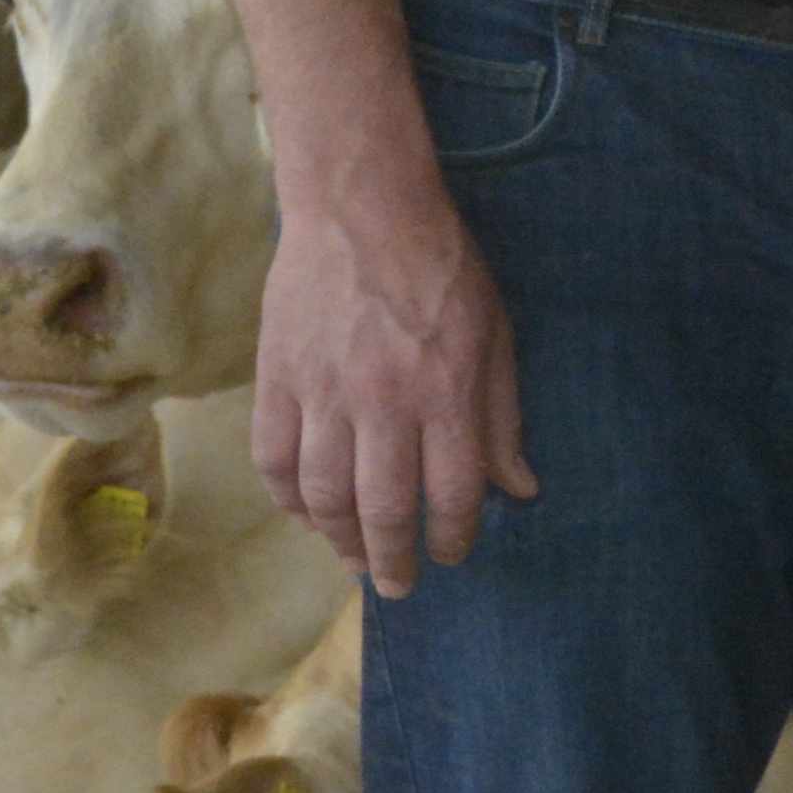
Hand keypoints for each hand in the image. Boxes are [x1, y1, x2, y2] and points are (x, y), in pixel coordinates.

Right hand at [250, 184, 533, 594]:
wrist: (361, 207)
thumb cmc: (441, 268)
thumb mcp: (495, 335)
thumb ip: (503, 416)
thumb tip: (518, 489)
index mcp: (445, 391)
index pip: (453, 494)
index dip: (454, 537)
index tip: (452, 553)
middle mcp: (383, 400)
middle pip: (382, 509)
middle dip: (393, 561)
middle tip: (398, 585)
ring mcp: (323, 390)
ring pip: (322, 493)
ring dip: (338, 539)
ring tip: (353, 559)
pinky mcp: (277, 376)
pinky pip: (273, 458)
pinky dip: (287, 497)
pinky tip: (305, 513)